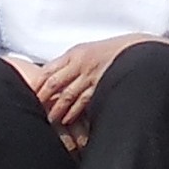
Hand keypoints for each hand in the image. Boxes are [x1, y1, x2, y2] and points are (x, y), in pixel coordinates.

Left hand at [30, 34, 157, 141]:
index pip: (49, 70)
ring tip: (48, 119)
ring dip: (56, 108)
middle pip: (54, 82)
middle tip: (34, 109)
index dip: (37, 84)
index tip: (29, 94)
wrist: (140, 49)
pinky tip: (67, 119)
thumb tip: (54, 76)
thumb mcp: (89, 51)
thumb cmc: (113, 52)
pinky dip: (74, 111)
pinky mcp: (102, 86)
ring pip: (68, 94)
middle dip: (42, 97)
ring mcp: (92, 75)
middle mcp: (81, 63)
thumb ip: (72, 63)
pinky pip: (84, 101)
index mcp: (76, 53)